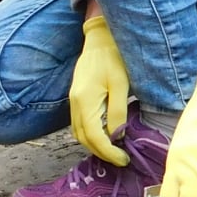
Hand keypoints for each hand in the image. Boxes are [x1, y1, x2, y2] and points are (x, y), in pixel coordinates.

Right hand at [69, 14, 130, 163]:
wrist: (100, 37)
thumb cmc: (114, 58)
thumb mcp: (121, 84)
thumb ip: (118, 111)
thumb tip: (117, 136)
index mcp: (85, 101)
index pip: (94, 137)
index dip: (108, 152)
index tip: (123, 159)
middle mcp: (74, 103)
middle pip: (83, 138)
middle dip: (101, 152)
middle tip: (120, 158)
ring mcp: (73, 100)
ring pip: (79, 132)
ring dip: (94, 145)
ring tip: (114, 150)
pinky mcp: (76, 97)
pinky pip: (80, 123)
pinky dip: (90, 134)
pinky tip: (105, 135)